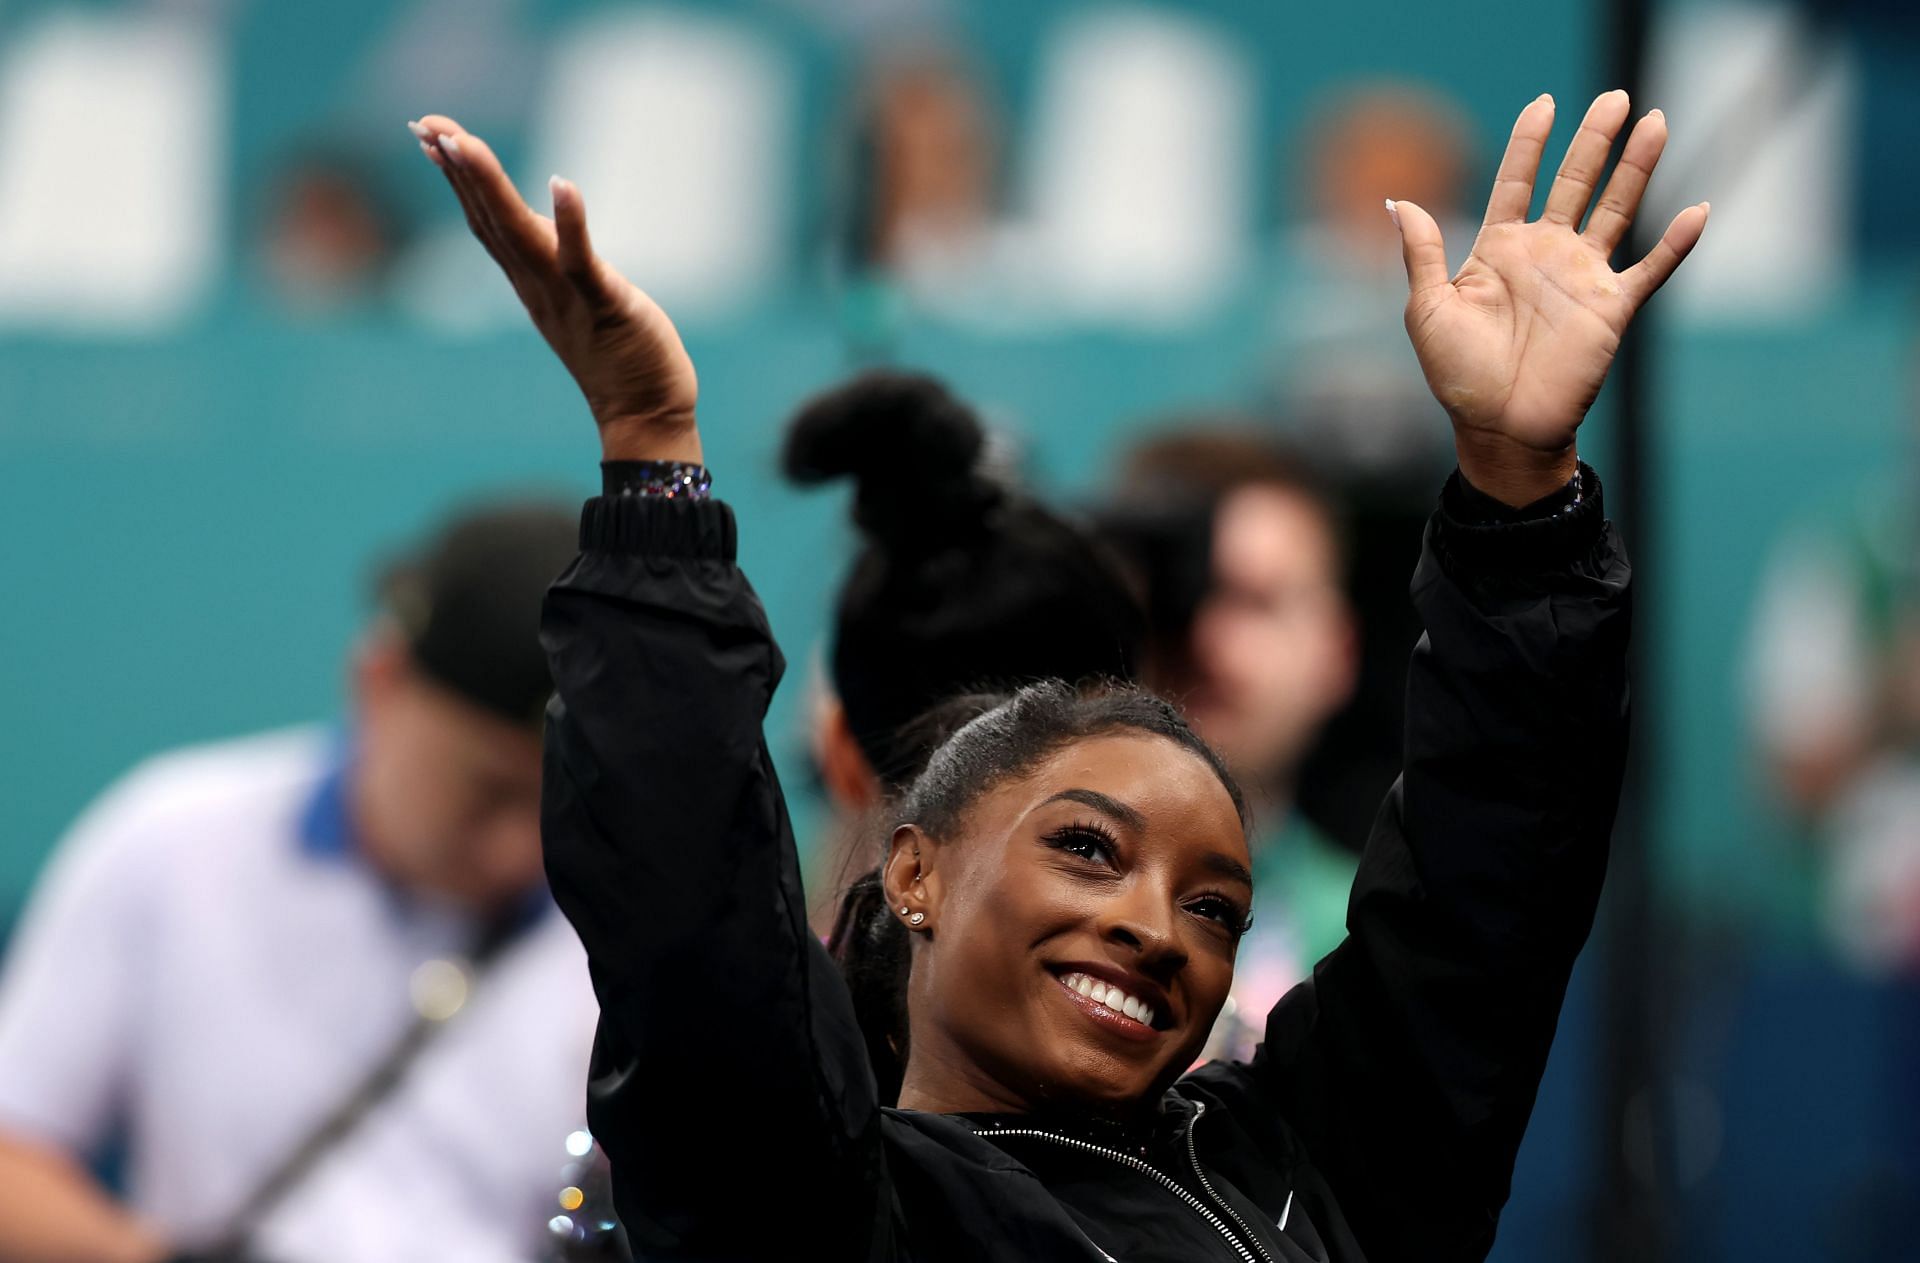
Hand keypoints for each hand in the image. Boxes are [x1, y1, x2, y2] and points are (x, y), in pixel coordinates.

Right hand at [409, 115, 700, 463]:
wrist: (644, 414)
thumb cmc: (619, 354)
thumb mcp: (577, 297)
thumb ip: (555, 261)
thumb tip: (544, 219)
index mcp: (529, 282)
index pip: (484, 221)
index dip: (457, 178)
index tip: (430, 135)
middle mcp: (537, 287)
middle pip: (489, 220)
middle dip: (458, 170)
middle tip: (426, 124)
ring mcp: (566, 297)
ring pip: (519, 234)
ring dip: (490, 187)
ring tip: (463, 142)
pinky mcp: (604, 306)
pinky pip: (581, 262)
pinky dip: (570, 222)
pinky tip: (561, 183)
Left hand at [1392, 90, 1707, 503]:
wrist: (1498, 429)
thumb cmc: (1457, 376)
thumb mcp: (1428, 311)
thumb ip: (1422, 254)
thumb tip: (1397, 201)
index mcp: (1498, 250)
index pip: (1516, 182)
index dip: (1529, 144)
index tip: (1544, 104)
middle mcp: (1544, 254)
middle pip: (1574, 183)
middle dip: (1594, 140)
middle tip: (1614, 98)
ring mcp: (1581, 278)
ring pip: (1617, 209)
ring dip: (1637, 168)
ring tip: (1655, 123)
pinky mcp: (1611, 308)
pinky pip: (1650, 269)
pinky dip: (1675, 243)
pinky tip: (1698, 210)